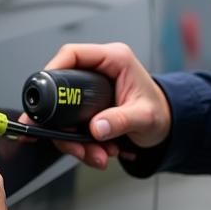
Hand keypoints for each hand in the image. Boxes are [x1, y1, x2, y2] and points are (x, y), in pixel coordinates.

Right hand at [43, 42, 171, 168]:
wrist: (166, 126)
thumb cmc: (160, 113)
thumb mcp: (144, 118)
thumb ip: (120, 121)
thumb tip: (96, 128)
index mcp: (114, 60)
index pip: (73, 54)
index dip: (53, 69)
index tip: (44, 93)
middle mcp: (100, 71)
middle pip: (63, 89)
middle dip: (63, 123)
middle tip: (71, 143)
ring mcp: (92, 89)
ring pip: (65, 113)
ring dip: (74, 139)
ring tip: (94, 155)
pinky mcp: (89, 106)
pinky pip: (72, 125)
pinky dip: (80, 143)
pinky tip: (96, 153)